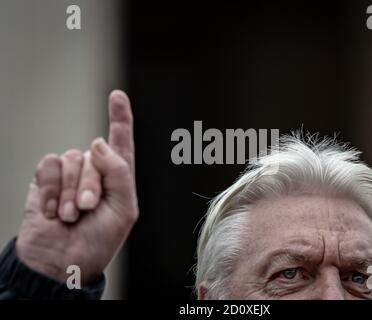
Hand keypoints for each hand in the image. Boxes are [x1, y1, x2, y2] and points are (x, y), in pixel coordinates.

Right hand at [16, 90, 137, 283]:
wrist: (61, 263)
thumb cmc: (97, 241)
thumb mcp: (123, 210)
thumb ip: (119, 173)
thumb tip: (98, 142)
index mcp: (117, 178)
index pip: (120, 143)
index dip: (120, 119)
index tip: (117, 96)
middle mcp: (95, 172)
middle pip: (94, 154)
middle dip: (90, 185)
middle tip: (86, 210)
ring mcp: (70, 175)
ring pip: (72, 159)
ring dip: (69, 193)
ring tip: (69, 216)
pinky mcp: (46, 180)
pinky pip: (49, 166)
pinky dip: (50, 190)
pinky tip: (50, 211)